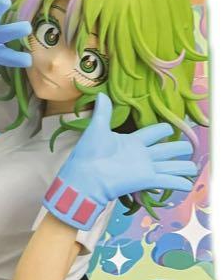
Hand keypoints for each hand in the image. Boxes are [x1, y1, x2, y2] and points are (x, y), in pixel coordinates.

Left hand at [45, 94, 197, 228]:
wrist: (86, 176)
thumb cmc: (89, 153)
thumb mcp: (96, 129)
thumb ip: (104, 112)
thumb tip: (100, 93)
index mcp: (131, 141)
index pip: (153, 133)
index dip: (162, 129)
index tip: (171, 126)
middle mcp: (141, 154)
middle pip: (167, 149)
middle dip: (179, 148)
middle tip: (189, 147)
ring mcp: (145, 168)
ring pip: (171, 166)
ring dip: (183, 167)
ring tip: (194, 168)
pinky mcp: (147, 180)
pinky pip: (167, 181)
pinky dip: (179, 183)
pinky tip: (188, 185)